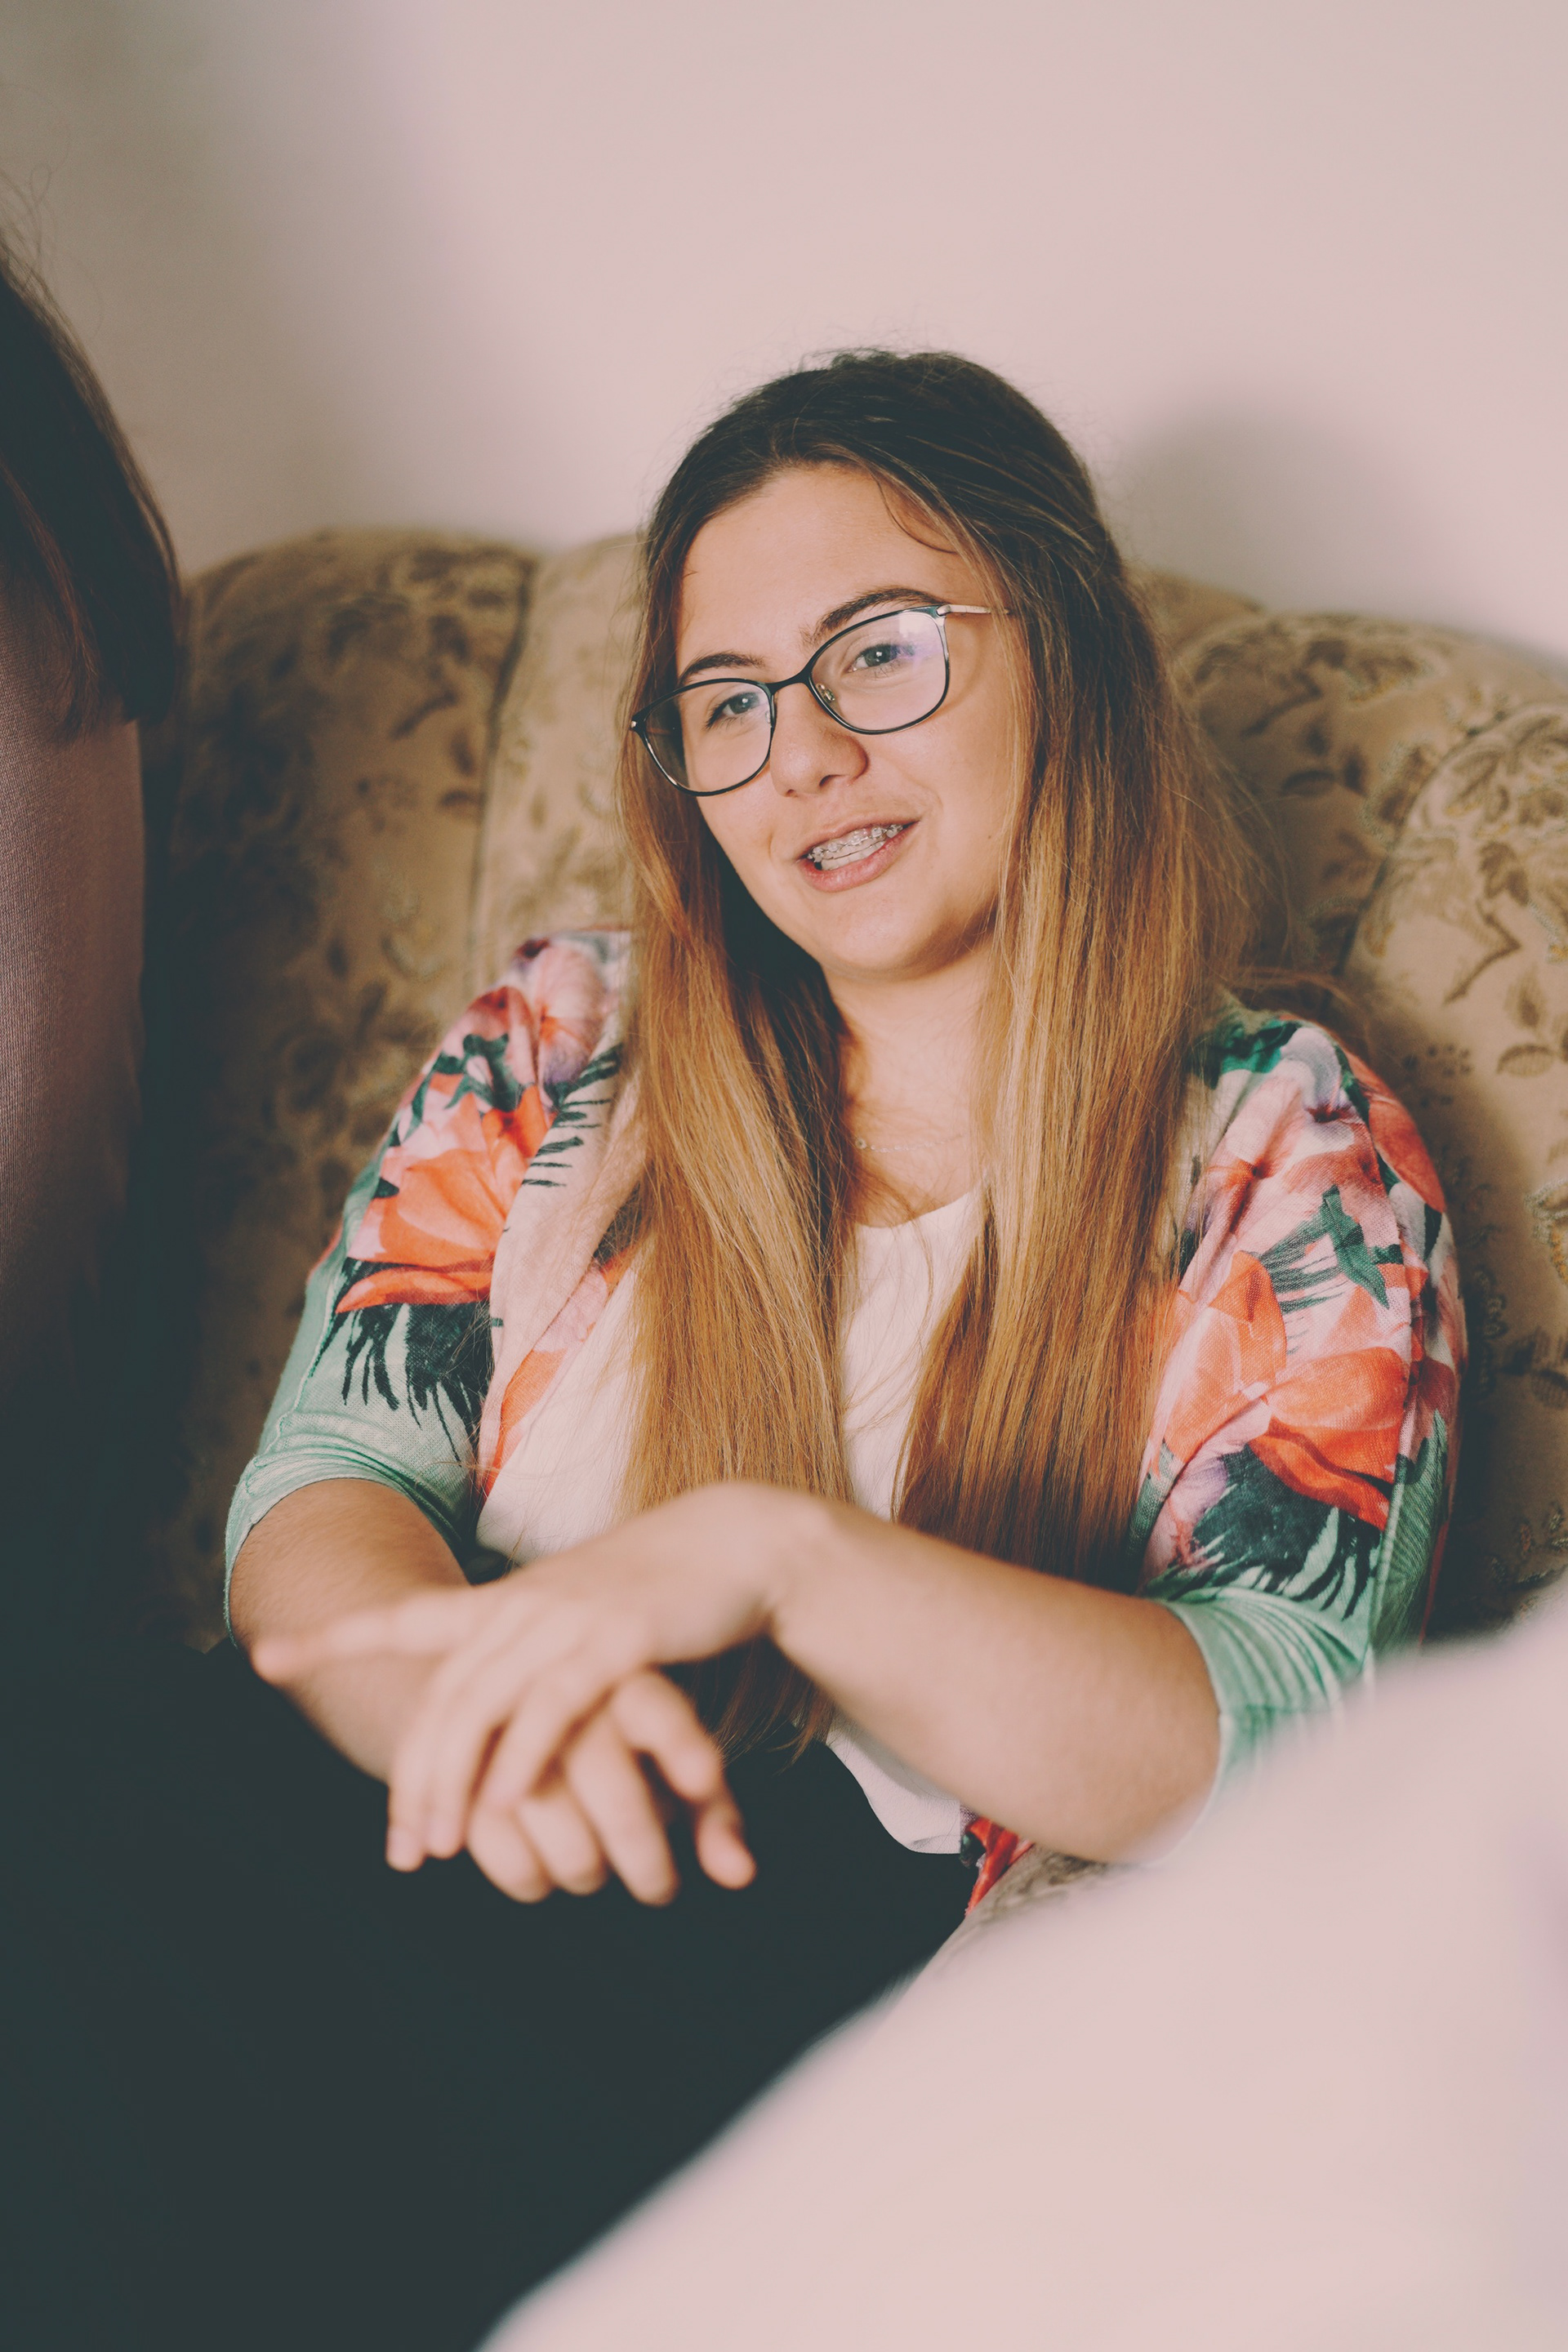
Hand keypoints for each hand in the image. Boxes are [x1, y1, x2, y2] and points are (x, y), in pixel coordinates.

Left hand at [252, 1484, 802, 1898]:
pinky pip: (551, 1707)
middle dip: (414, 1778)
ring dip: (453, 1784)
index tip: (263, 1656)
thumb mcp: (577, 1625)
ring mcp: (564, 1617)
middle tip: (402, 1848)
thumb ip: (531, 1663)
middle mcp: (521, 1605)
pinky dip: (522, 1761)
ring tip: (440, 1847)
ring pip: (482, 1707)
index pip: (403, 1620)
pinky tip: (506, 1808)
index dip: (332, 1639)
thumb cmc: (656, 1596)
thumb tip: (498, 1721)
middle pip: (441, 1698)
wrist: (734, 1545)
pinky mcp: (615, 1637)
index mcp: (505, 1600)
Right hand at [457, 1672, 753, 1904]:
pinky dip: (517, 1871)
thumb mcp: (673, 1761)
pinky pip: (486, 1829)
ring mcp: (506, 1722)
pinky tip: (539, 1880)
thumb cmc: (624, 1743)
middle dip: (639, 1850)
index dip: (685, 1749)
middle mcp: (566, 1690)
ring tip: (593, 1877)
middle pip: (606, 1776)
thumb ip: (712, 1814)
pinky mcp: (459, 1759)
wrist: (523, 1686)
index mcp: (625, 1676)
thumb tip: (741, 1877)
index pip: (660, 1713)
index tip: (705, 1787)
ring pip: (542, 1809)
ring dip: (575, 1865)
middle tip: (657, 1887)